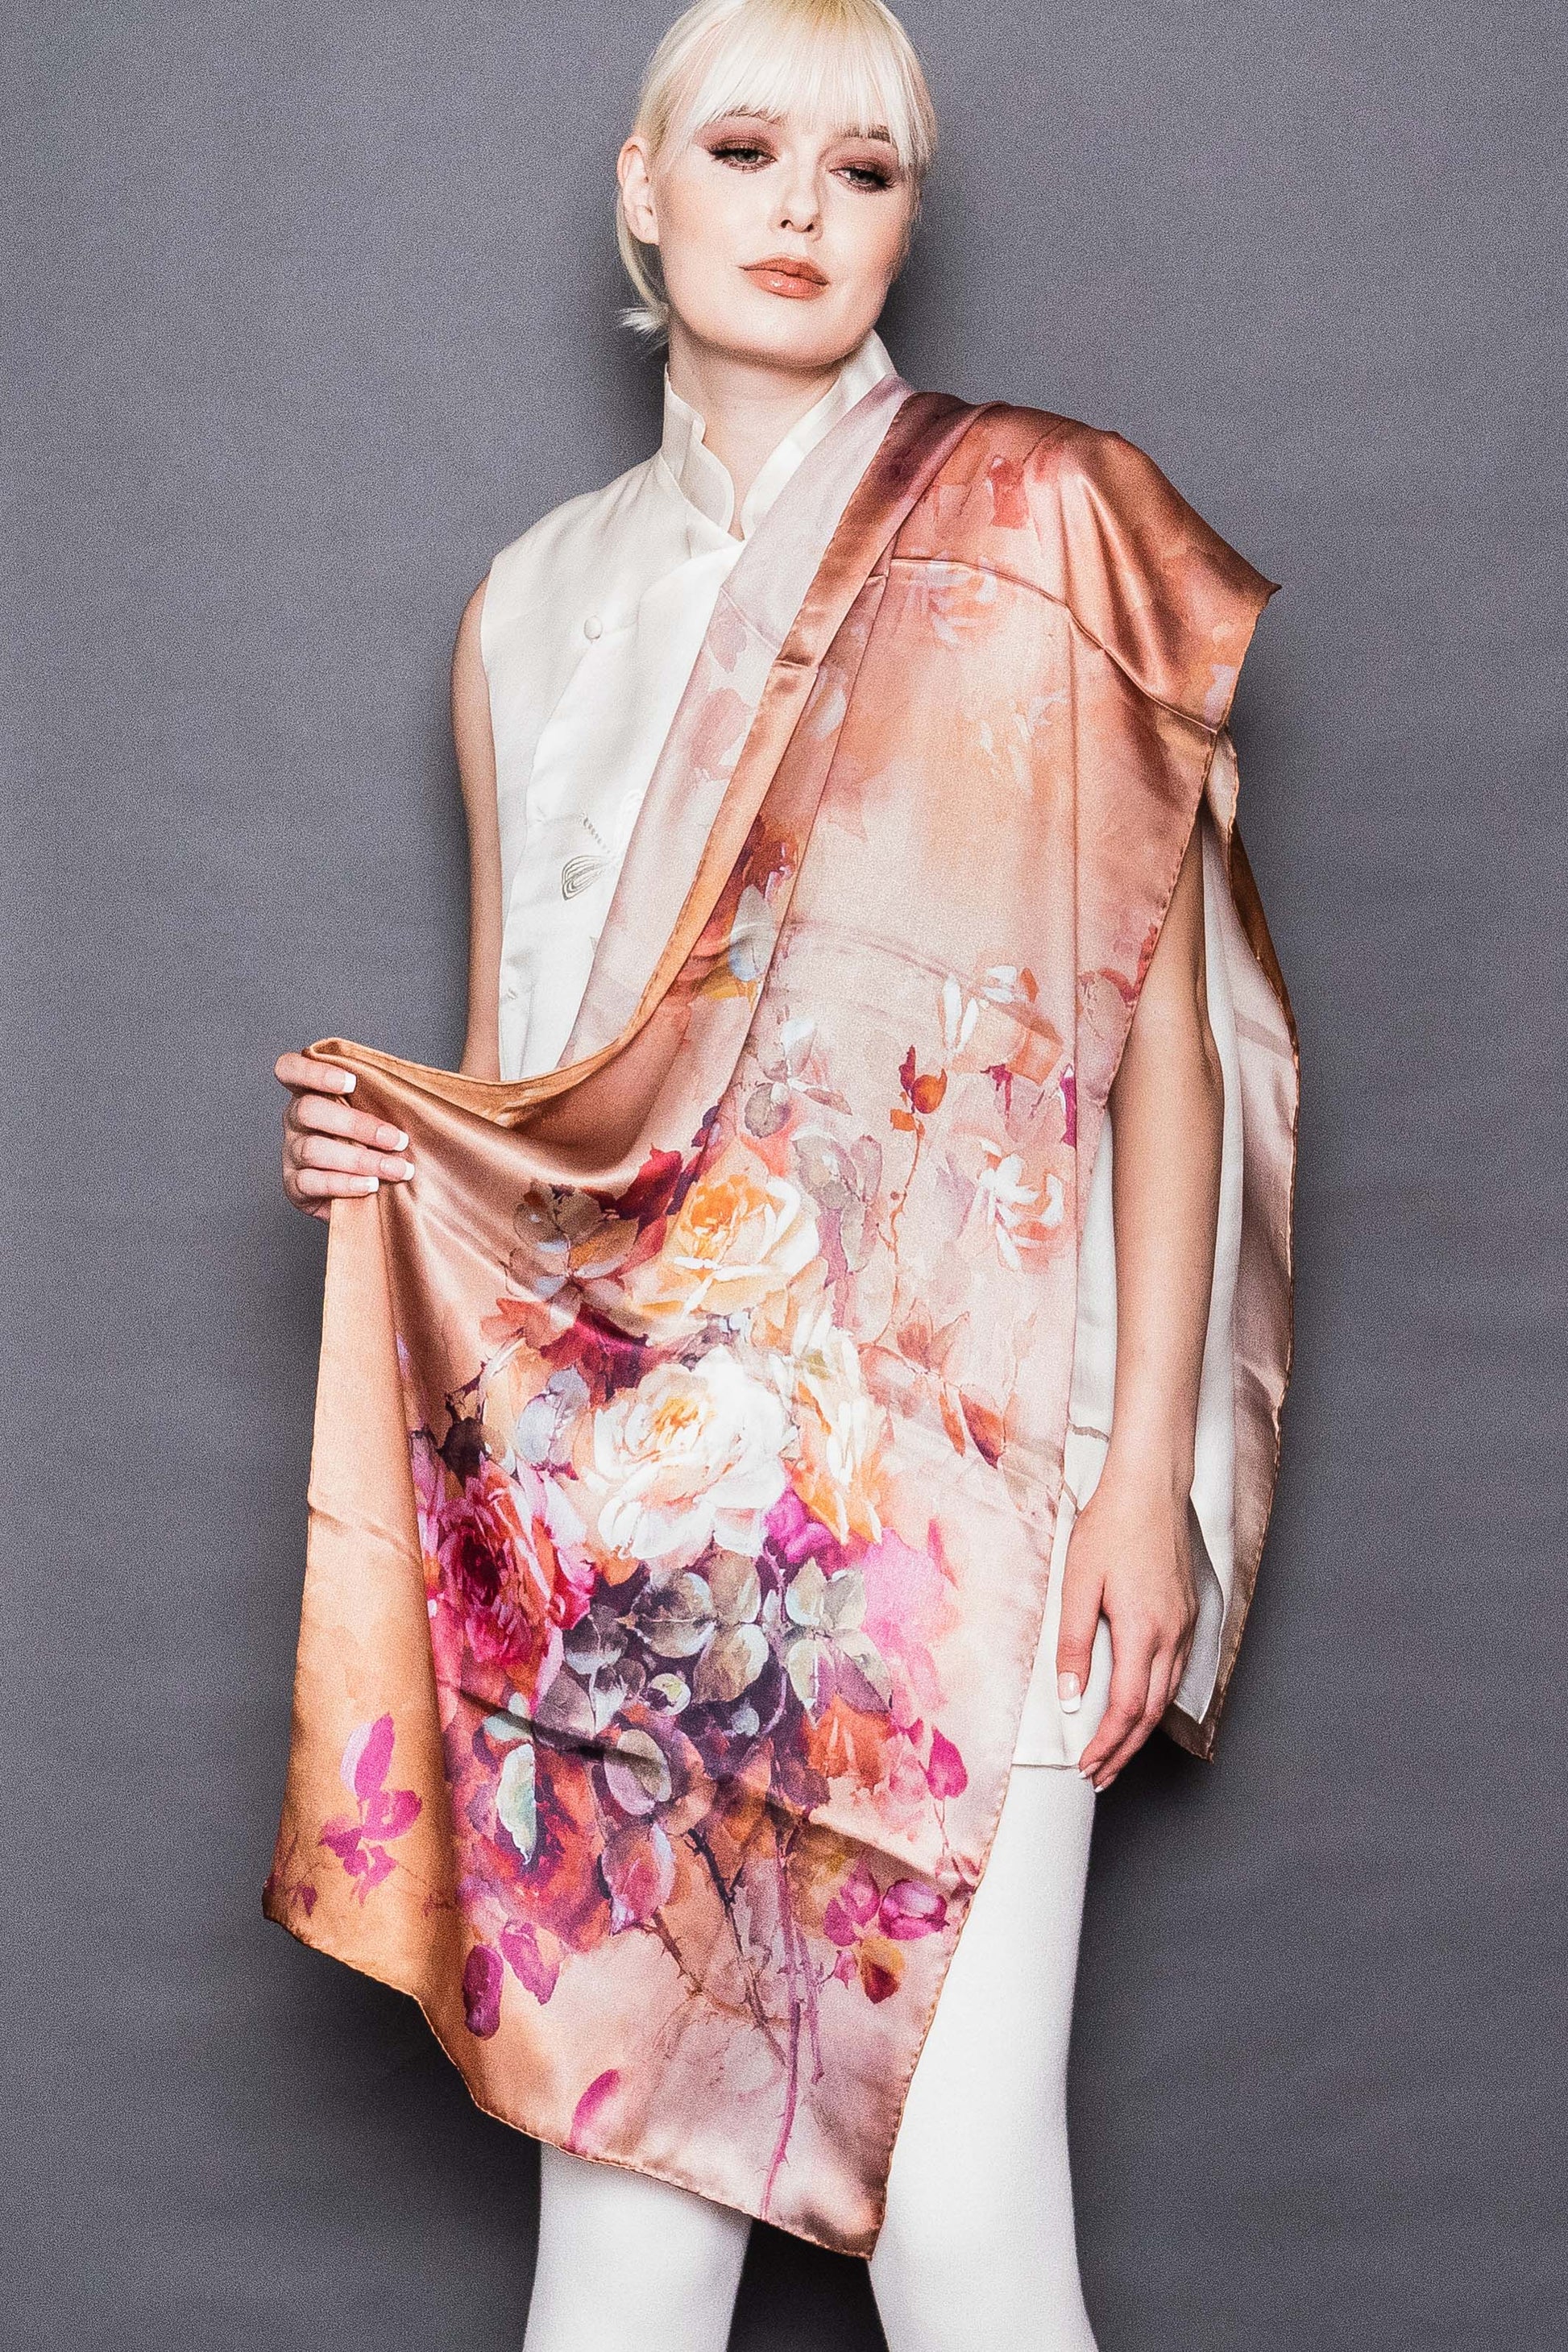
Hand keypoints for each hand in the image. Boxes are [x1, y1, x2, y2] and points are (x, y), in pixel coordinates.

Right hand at [275, 1049, 413, 1221]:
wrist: (366, 1194)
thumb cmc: (374, 1144)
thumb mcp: (376, 1115)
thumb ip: (381, 1099)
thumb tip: (417, 1091)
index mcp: (309, 1093)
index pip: (289, 1069)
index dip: (314, 1071)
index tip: (352, 1081)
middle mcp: (294, 1120)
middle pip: (307, 1110)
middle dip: (357, 1124)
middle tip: (398, 1139)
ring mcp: (290, 1154)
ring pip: (313, 1149)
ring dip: (360, 1159)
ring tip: (397, 1169)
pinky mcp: (294, 1187)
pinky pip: (312, 1182)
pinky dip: (345, 1183)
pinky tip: (371, 1185)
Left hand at [1055, 1461, 1198, 1791]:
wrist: (1150, 1487)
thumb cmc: (1111, 1527)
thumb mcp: (1079, 1583)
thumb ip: (1074, 1643)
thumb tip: (1071, 1697)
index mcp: (1142, 1630)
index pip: (1127, 1707)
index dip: (1107, 1744)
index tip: (1087, 1766)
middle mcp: (1172, 1634)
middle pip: (1151, 1712)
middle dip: (1123, 1750)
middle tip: (1099, 1776)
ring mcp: (1185, 1624)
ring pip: (1167, 1695)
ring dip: (1140, 1729)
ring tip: (1115, 1753)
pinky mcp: (1188, 1613)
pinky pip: (1176, 1670)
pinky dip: (1156, 1699)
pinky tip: (1140, 1706)